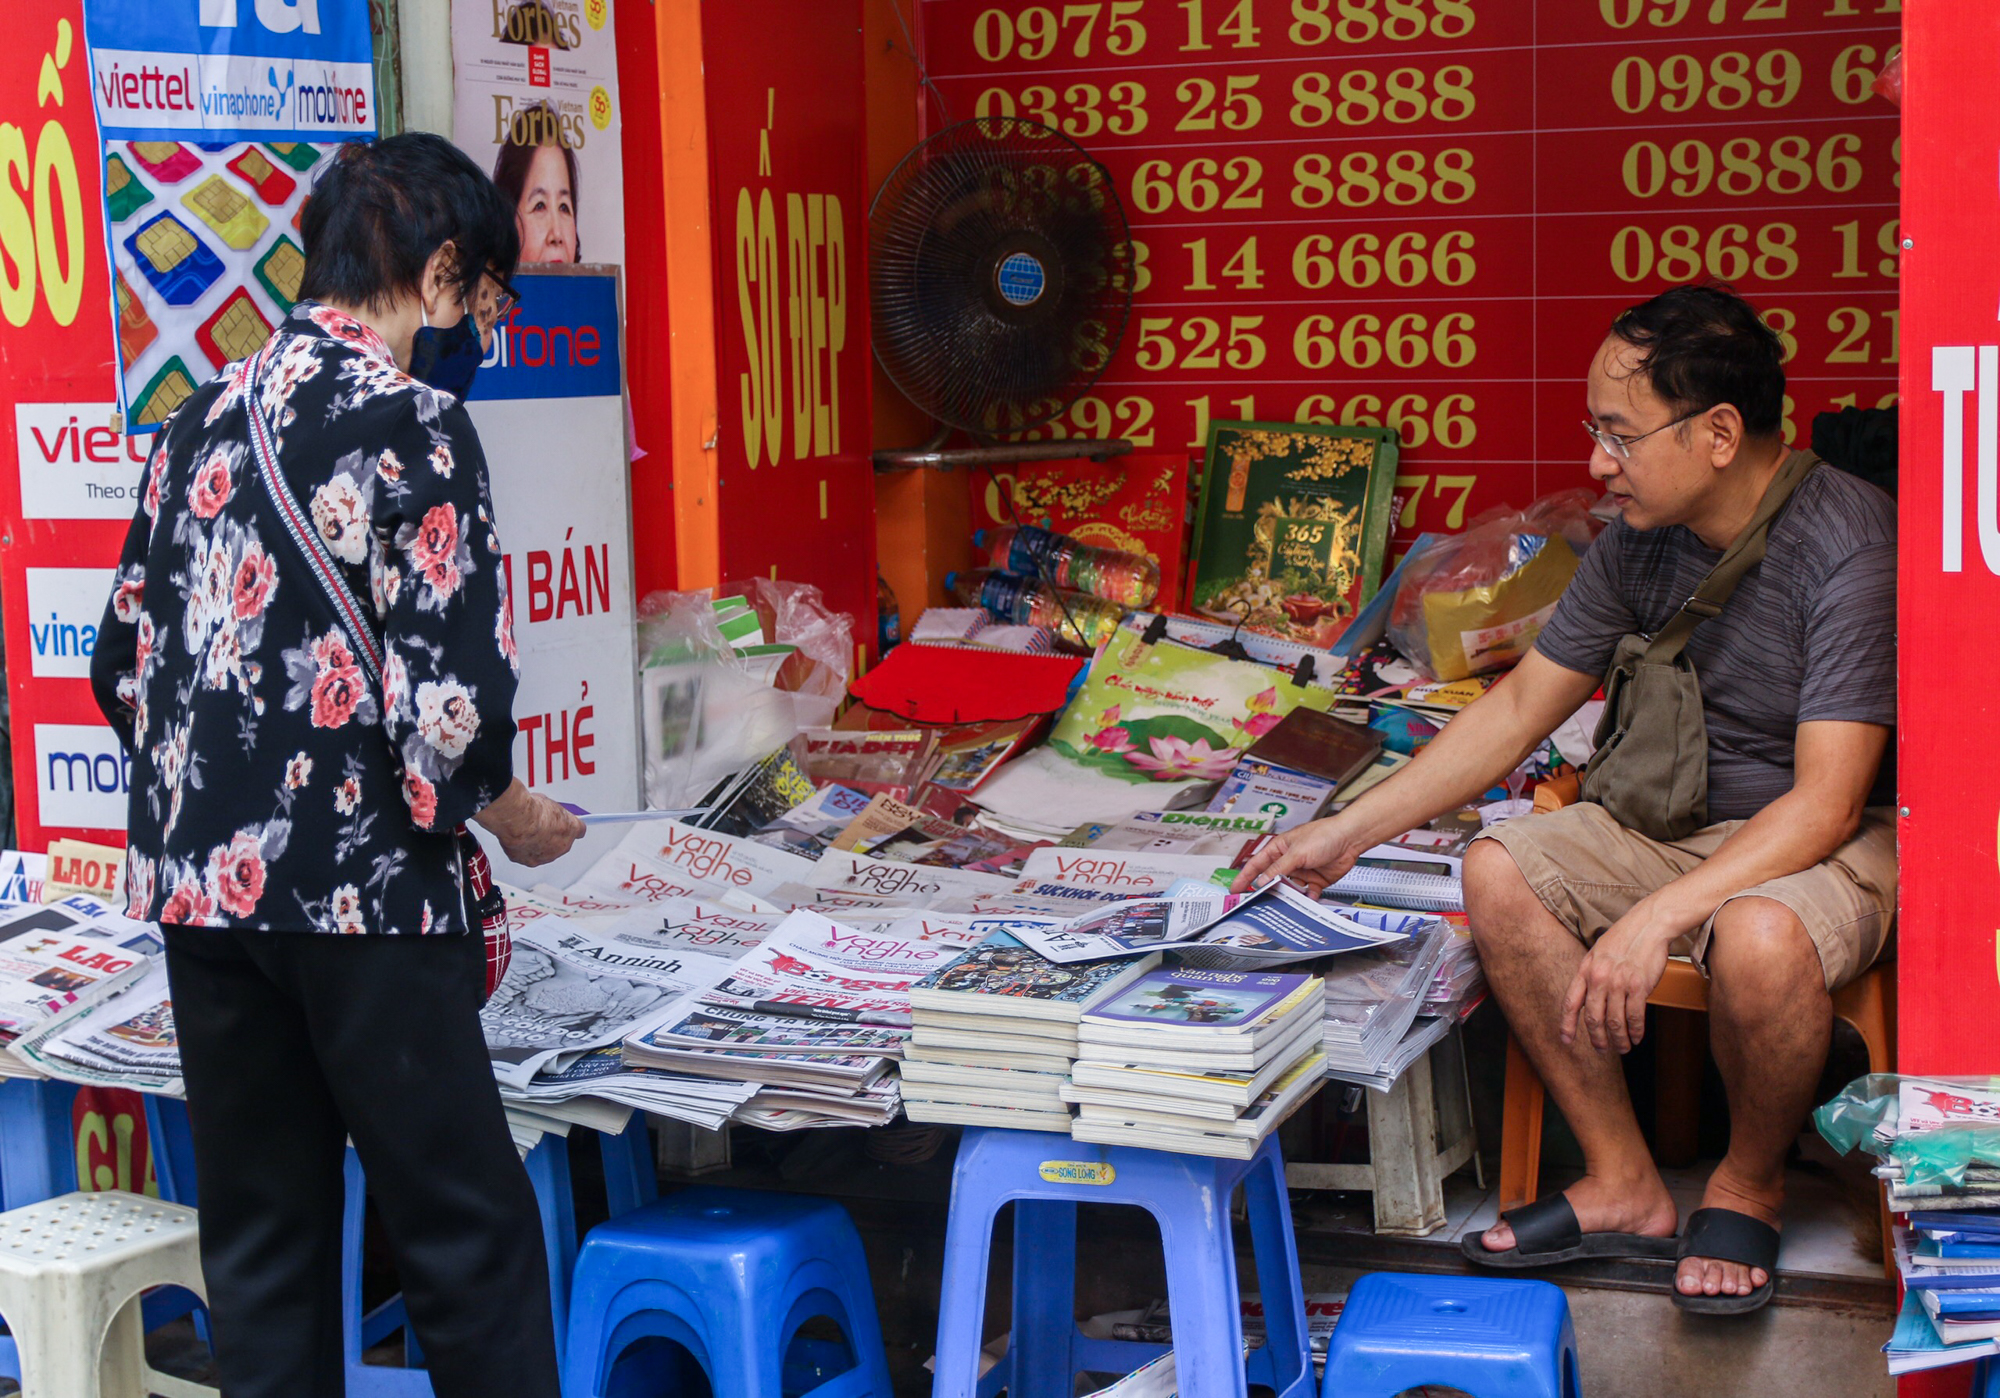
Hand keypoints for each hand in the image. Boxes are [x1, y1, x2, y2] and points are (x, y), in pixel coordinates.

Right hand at [473, 780, 585, 866]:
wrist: (517, 821)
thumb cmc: (533, 810)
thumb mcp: (547, 802)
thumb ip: (552, 813)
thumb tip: (547, 812)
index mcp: (571, 829)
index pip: (579, 830)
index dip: (571, 826)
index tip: (566, 824)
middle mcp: (563, 846)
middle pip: (563, 843)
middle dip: (554, 836)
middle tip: (541, 827)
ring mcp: (548, 856)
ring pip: (547, 852)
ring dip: (540, 845)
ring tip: (527, 833)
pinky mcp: (531, 862)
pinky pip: (531, 857)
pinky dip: (525, 850)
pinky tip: (519, 841)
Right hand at [1229, 815, 1367, 895]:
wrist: (1350, 839)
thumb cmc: (1323, 835)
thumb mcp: (1296, 853)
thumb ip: (1278, 869)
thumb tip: (1261, 881)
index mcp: (1279, 849)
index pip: (1257, 864)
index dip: (1245, 877)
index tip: (1235, 889)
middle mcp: (1289, 861)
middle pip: (1272, 880)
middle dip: (1266, 891)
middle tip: (1258, 904)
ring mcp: (1302, 872)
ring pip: (1289, 890)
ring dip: (1287, 897)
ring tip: (1283, 906)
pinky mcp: (1316, 881)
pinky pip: (1307, 894)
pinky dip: (1306, 899)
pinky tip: (1307, 900)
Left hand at [1561, 901, 1678, 1053]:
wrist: (1648, 925)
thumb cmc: (1624, 940)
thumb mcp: (1597, 954)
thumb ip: (1591, 976)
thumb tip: (1589, 999)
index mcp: (1585, 970)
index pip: (1571, 1002)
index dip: (1567, 1024)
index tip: (1566, 1040)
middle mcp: (1598, 978)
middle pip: (1592, 1018)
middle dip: (1596, 1038)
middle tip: (1601, 1050)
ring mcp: (1618, 982)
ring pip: (1615, 1021)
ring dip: (1619, 1040)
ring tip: (1622, 1048)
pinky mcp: (1639, 986)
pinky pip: (1635, 1016)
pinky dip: (1636, 1031)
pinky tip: (1637, 1037)